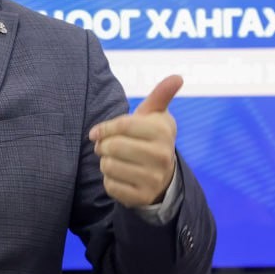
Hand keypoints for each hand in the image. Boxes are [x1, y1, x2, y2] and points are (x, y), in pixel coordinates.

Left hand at [89, 75, 181, 207]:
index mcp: (163, 131)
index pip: (123, 125)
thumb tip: (178, 76)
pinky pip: (110, 186)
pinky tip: (120, 176)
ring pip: (108, 166)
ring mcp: (154, 178)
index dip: (105, 128)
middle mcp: (162, 155)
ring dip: (105, 163)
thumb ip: (161, 95)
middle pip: (113, 146)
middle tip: (105, 146)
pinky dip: (109, 180)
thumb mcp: (155, 115)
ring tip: (114, 160)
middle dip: (103, 146)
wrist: (163, 175)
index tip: (96, 131)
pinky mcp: (142, 196)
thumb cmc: (150, 138)